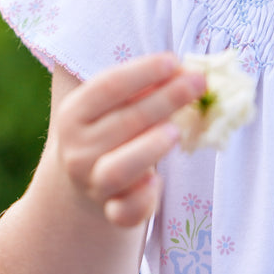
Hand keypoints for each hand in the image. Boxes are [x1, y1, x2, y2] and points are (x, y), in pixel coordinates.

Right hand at [53, 53, 205, 228]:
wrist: (87, 178)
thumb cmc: (113, 127)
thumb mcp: (117, 103)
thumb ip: (146, 87)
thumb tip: (189, 72)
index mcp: (74, 113)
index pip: (108, 86)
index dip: (143, 71)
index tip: (174, 61)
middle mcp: (78, 149)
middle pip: (124, 122)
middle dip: (166, 100)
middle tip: (198, 84)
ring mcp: (92, 183)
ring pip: (117, 170)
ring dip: (150, 147)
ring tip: (178, 130)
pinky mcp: (111, 211)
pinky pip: (126, 211)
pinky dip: (143, 200)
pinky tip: (157, 182)